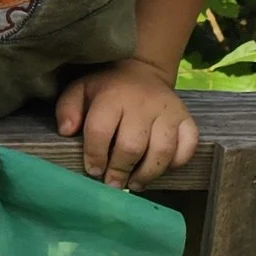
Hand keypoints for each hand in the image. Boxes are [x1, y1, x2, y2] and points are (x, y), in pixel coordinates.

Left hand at [55, 59, 198, 187]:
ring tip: (135, 184)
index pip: (100, 130)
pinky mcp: (186, 118)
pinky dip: (177, 162)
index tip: (93, 171)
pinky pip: (188, 145)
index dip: (95, 155)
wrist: (141, 72)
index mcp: (113, 96)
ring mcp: (168, 111)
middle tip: (113, 184)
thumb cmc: (106, 88)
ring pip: (162, 150)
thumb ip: (68, 109)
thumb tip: (67, 131)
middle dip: (120, 171)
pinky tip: (162, 169)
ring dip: (147, 174)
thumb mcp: (80, 90)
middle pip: (132, 146)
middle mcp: (143, 103)